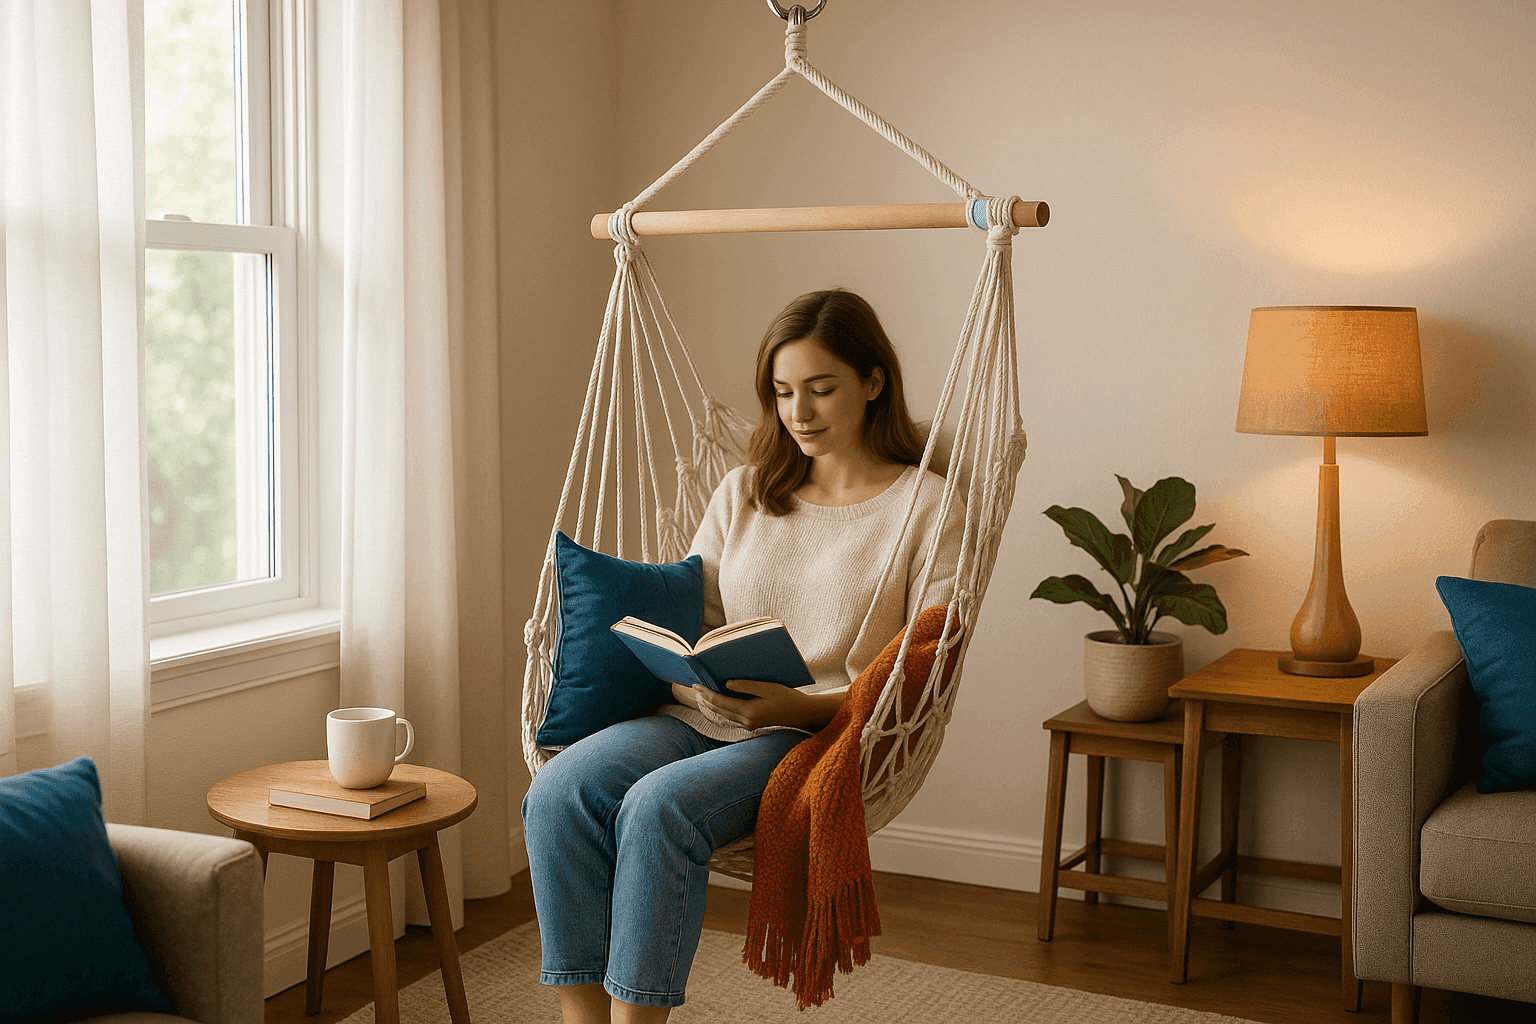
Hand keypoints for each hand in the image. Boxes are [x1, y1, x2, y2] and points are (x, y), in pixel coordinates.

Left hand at [687, 679, 842, 731]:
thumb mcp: (769, 688)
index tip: (696, 685)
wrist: (803, 715)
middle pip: (719, 710)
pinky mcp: (753, 725)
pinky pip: (732, 716)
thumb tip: (726, 684)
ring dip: (712, 705)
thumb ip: (747, 686)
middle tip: (695, 688)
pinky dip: (723, 708)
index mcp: (749, 712)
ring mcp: (749, 725)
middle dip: (706, 699)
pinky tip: (720, 702)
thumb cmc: (789, 698)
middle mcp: (746, 721)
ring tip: (703, 694)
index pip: (720, 702)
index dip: (706, 693)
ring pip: (724, 715)